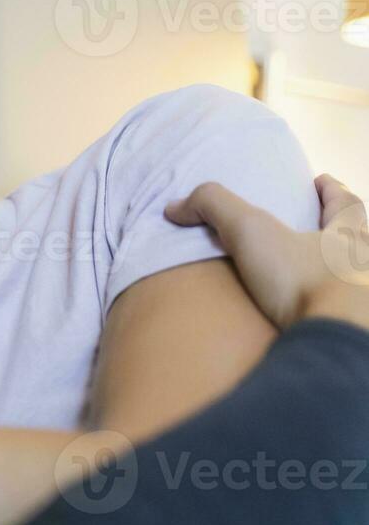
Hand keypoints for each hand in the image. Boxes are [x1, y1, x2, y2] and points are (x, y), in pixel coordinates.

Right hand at [166, 174, 368, 331]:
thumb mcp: (251, 233)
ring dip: (331, 272)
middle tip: (312, 230)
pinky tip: (305, 316)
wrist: (334, 341)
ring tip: (305, 274)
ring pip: (351, 277)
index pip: (346, 203)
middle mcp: (362, 264)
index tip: (320, 182)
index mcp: (349, 235)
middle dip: (336, 233)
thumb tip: (174, 206)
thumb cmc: (302, 280)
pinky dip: (324, 308)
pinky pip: (340, 313)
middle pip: (356, 240)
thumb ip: (213, 208)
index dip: (332, 191)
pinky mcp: (351, 329)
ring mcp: (361, 299)